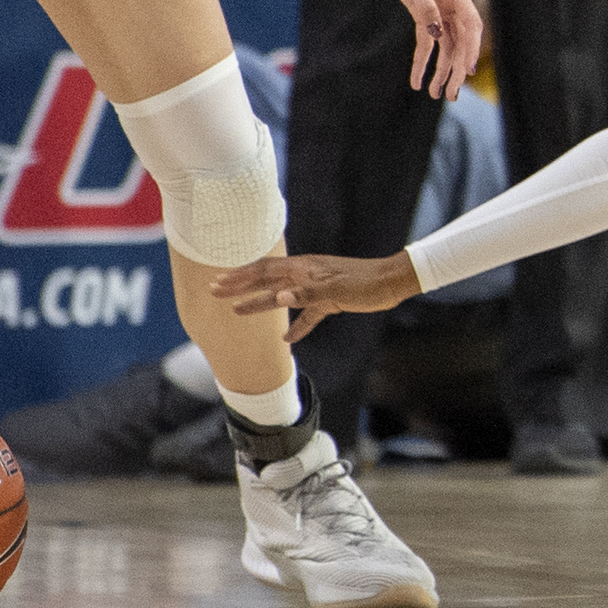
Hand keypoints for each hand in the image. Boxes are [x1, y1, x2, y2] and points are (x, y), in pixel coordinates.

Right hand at [210, 250, 418, 340]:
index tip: (218, 283)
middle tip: (215, 292)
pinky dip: (296, 326)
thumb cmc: (365, 283)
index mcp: (304, 268)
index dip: (240, 277)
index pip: (265, 271)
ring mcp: (317, 287)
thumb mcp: (337, 289)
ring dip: (260, 304)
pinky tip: (287, 339)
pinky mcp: (329, 301)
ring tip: (239, 311)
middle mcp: (305, 275)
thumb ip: (308, 294)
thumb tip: (279, 298)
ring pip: (282, 296)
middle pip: (267, 280)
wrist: (392, 283)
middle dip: (240, 286)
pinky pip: (307, 314)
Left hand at [368, 0, 481, 96]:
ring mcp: (438, 10)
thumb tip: (436, 34)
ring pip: (446, 46)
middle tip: (451, 95)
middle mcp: (451, 4)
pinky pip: (427, 42)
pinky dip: (423, 61)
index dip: (470, 50)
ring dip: (443, 70)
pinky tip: (417, 80)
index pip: (471, 27)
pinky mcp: (422, 14)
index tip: (466, 72)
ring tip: (437, 94)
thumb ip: (425, 6)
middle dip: (456, 69)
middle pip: (460, 42)